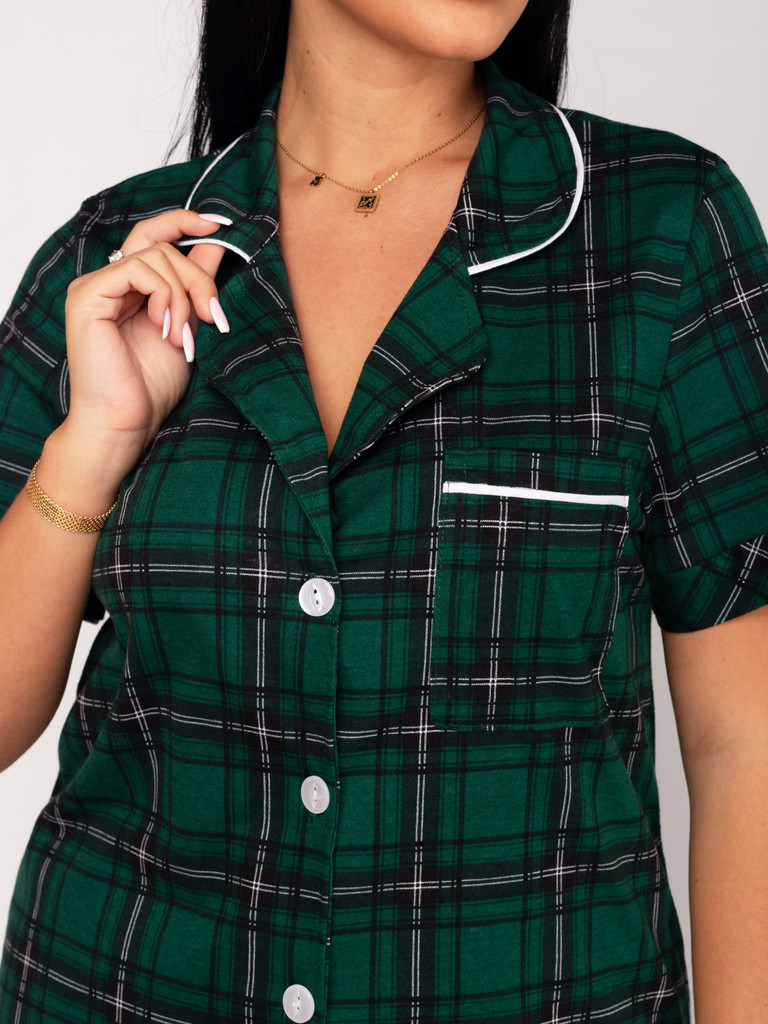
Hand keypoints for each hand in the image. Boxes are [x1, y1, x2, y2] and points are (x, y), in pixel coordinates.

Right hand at [62, 209, 228, 473]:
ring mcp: (94, 287)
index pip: (153, 235)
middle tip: (216, 317)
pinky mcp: (87, 296)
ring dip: (184, 296)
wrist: (126, 423)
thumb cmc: (151, 387)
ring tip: (184, 338)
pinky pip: (136, 267)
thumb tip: (216, 245)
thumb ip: (195, 286)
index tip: (223, 225)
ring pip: (155, 256)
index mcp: (129, 288)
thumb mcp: (187, 327)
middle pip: (163, 247)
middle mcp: (108, 282)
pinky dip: (163, 296)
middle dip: (199, 279)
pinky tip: (165, 329)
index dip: (186, 222)